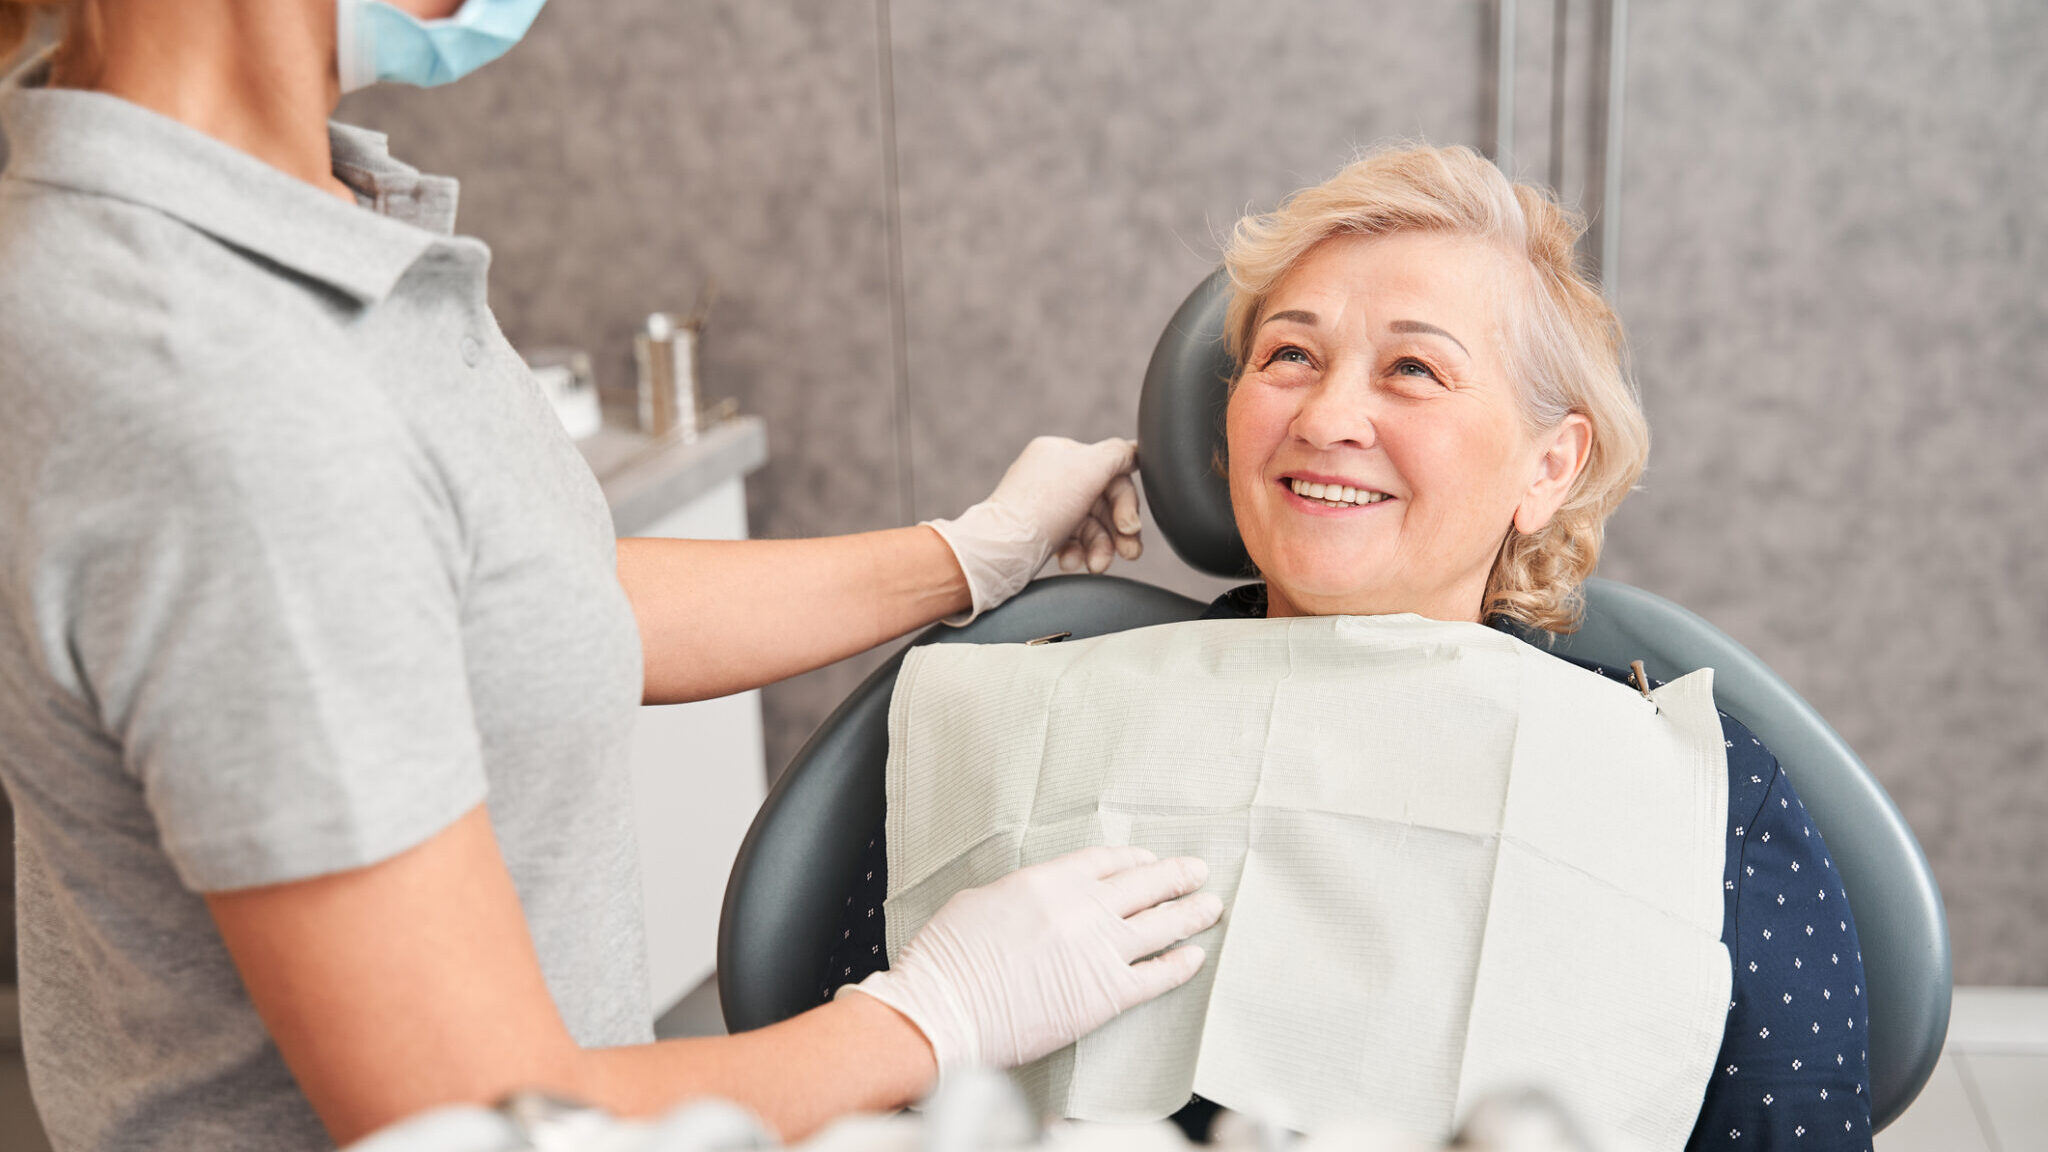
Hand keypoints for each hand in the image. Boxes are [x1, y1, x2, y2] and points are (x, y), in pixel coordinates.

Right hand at [841, 846, 1221, 1071]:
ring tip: (1211, 906)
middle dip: (1175, 876)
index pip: (1106, 861)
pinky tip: (1195, 957)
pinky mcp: (1105, 995)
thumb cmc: (948, 960)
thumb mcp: (979, 902)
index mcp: (1048, 882)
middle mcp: (1081, 910)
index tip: (1148, 860)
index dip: (1134, 859)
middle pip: (1144, 884)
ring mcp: (1098, 951)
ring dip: (1191, 913)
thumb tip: (1037, 901)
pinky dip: (1180, 965)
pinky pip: (1156, 975)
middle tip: (1198, 872)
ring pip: (1161, 924)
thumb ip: (1021, 895)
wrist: (945, 1010)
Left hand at [923, 436, 1143, 622]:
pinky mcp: (1039, 534)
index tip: (1132, 526)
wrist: (1000, 551)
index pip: (1110, 470)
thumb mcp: (1089, 467)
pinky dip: (1078, 554)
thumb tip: (1135, 452)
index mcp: (1060, 452)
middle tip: (1129, 553)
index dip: (1126, 499)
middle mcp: (1052, 476)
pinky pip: (1072, 542)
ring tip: (1098, 566)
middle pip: (1103, 502)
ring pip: (1091, 526)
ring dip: (1102, 548)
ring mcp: (1045, 506)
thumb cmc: (1041, 507)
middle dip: (1119, 531)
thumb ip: (1119, 454)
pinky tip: (1072, 563)